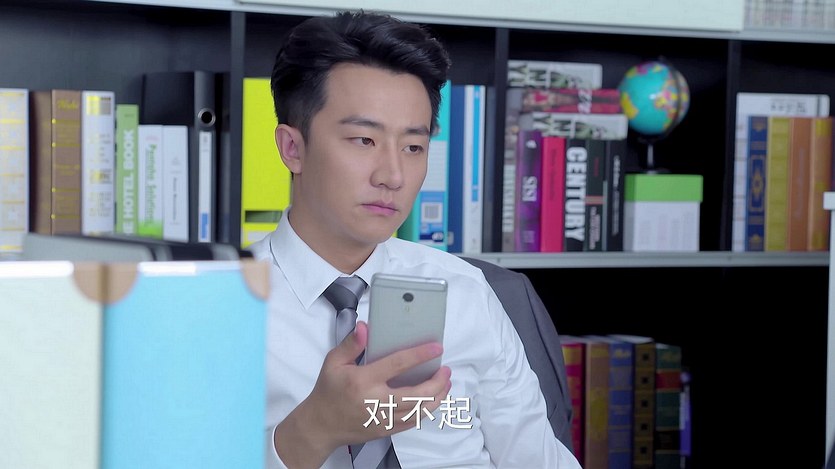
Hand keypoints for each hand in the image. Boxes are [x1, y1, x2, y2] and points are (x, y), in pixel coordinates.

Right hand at [274, 321, 451, 467]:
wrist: (320, 425)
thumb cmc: (328, 391)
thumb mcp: (333, 362)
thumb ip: (351, 344)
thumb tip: (365, 327)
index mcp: (363, 381)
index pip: (398, 364)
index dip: (420, 355)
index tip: (436, 347)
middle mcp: (375, 401)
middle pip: (417, 394)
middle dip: (437, 382)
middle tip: (446, 370)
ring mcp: (382, 418)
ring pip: (419, 411)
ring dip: (438, 397)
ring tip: (445, 384)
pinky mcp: (385, 430)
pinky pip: (412, 422)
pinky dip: (426, 410)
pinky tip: (433, 400)